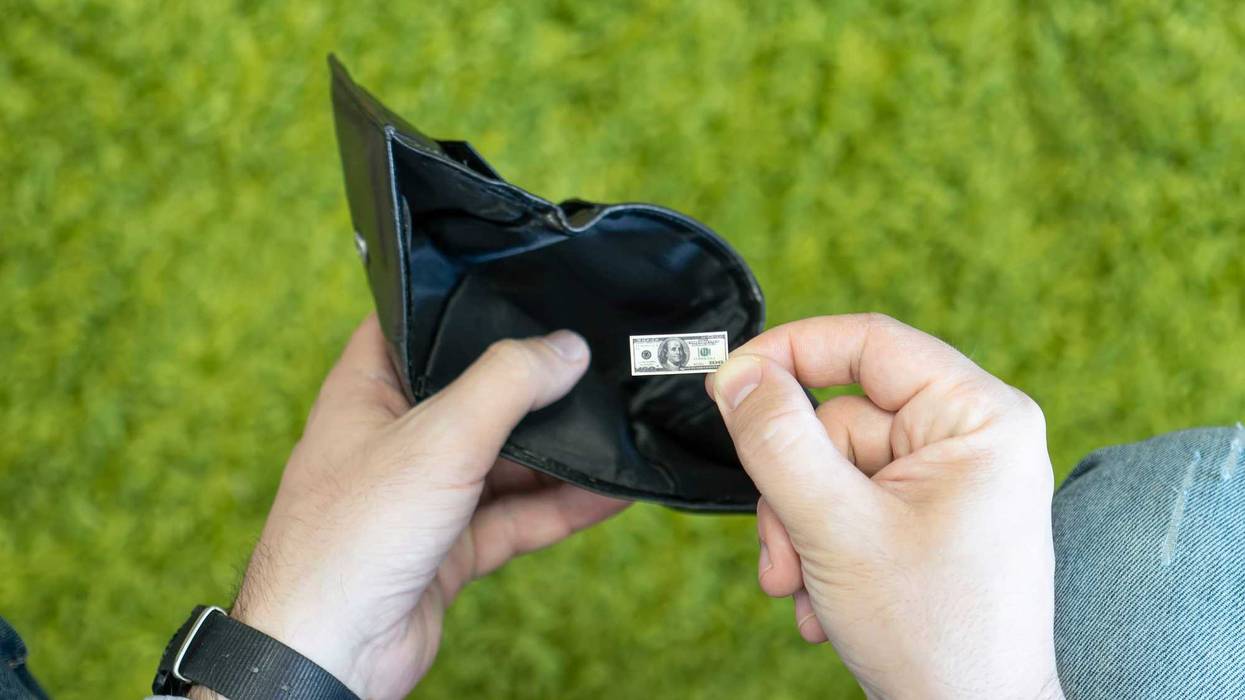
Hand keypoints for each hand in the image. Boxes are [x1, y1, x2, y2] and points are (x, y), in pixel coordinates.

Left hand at [199, 316, 627, 698]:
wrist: (331, 655)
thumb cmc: (352, 537)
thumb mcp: (438, 438)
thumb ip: (507, 384)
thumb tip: (568, 347)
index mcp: (366, 392)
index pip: (414, 327)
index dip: (464, 307)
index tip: (525, 290)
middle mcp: (394, 439)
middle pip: (475, 397)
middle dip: (534, 389)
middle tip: (597, 365)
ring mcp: (423, 496)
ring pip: (502, 462)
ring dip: (557, 454)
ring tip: (619, 429)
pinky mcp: (449, 547)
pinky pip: (515, 517)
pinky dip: (560, 508)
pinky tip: (611, 493)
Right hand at [707, 314, 1061, 699]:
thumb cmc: (934, 635)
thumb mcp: (837, 528)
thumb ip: (778, 440)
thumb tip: (738, 373)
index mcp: (978, 417)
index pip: (869, 342)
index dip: (789, 352)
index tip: (727, 382)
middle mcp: (969, 438)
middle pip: (837, 417)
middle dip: (792, 489)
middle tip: (784, 550)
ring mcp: (947, 480)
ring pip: (829, 466)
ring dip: (799, 529)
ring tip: (806, 587)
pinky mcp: (923, 517)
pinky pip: (845, 501)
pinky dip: (819, 547)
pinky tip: (825, 598)